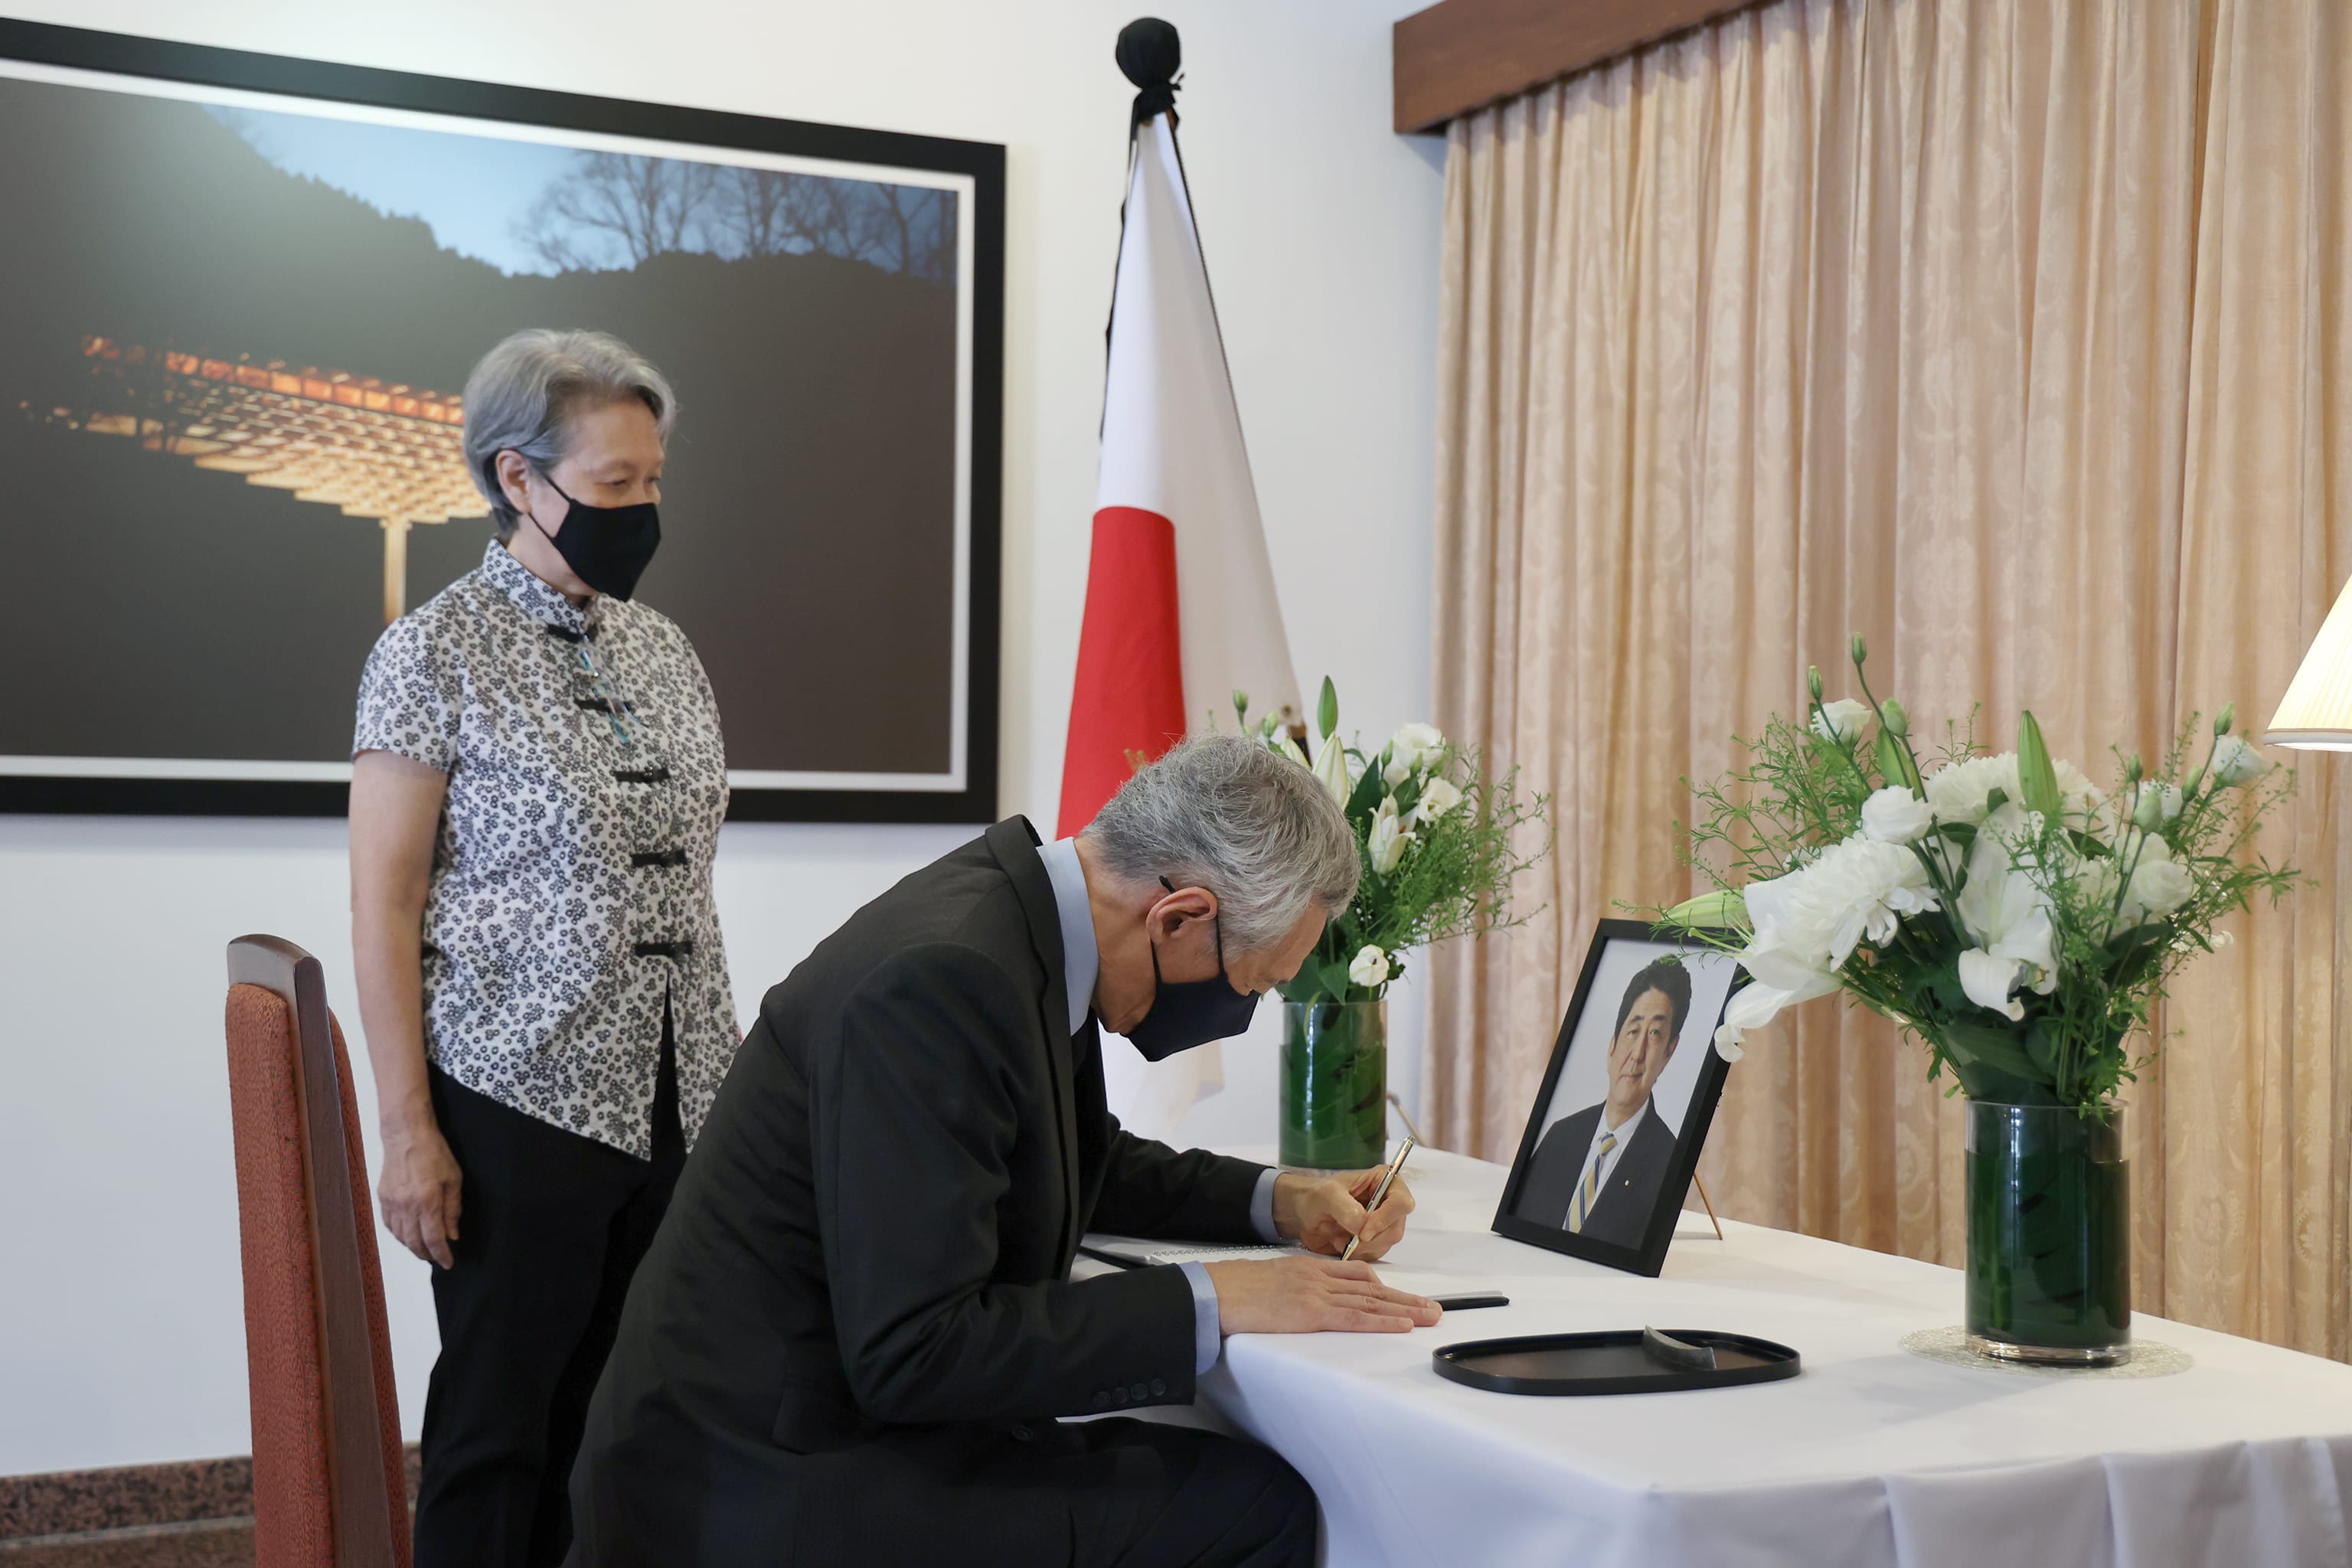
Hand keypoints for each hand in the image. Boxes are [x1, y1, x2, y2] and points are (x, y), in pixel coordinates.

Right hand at [379, 1116, 462, 1268]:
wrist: (406, 1135)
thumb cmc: (434, 1152)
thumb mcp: (453, 1179)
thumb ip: (453, 1209)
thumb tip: (453, 1234)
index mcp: (427, 1202)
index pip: (434, 1239)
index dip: (442, 1255)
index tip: (449, 1263)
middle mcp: (406, 1206)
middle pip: (415, 1242)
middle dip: (427, 1255)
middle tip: (437, 1258)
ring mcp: (391, 1203)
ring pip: (400, 1237)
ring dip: (413, 1247)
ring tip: (424, 1250)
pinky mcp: (382, 1198)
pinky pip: (389, 1225)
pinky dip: (399, 1235)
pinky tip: (407, 1236)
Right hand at [1203, 1255, 1441, 1334]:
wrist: (1216, 1291)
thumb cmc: (1236, 1289)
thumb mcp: (1273, 1279)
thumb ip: (1296, 1287)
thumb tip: (1308, 1302)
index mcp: (1310, 1267)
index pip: (1356, 1274)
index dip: (1384, 1288)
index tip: (1404, 1297)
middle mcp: (1319, 1277)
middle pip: (1372, 1288)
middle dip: (1405, 1299)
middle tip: (1433, 1309)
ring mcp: (1317, 1294)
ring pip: (1371, 1302)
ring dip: (1405, 1310)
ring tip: (1430, 1317)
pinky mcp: (1311, 1313)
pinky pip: (1354, 1318)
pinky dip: (1382, 1321)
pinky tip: (1403, 1325)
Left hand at [1273, 1168, 1418, 1260]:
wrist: (1305, 1213)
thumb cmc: (1317, 1195)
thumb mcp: (1326, 1194)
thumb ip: (1345, 1207)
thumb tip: (1363, 1225)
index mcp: (1385, 1181)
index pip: (1401, 1202)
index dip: (1386, 1219)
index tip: (1364, 1232)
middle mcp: (1389, 1203)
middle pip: (1395, 1229)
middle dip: (1369, 1239)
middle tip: (1345, 1239)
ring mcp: (1383, 1224)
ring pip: (1385, 1245)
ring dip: (1360, 1248)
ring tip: (1338, 1238)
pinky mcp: (1375, 1242)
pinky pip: (1373, 1255)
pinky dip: (1356, 1254)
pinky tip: (1341, 1244)